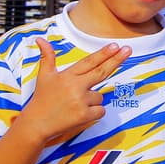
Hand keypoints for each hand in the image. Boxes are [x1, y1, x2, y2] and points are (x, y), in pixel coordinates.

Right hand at [15, 38, 129, 145]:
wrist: (36, 124)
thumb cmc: (41, 99)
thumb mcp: (44, 76)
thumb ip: (47, 57)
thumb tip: (40, 39)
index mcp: (67, 76)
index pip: (89, 62)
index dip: (103, 53)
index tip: (115, 45)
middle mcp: (75, 86)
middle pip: (101, 71)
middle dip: (116, 60)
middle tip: (128, 49)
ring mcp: (80, 100)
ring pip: (100, 96)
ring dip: (93, 99)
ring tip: (75, 104)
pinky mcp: (84, 115)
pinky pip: (100, 110)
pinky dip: (94, 112)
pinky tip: (80, 113)